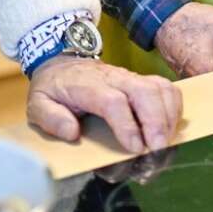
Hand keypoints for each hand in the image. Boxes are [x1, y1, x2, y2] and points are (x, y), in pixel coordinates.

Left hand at [27, 56, 182, 153]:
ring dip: (169, 117)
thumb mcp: (37, 105)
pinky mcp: (143, 81)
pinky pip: (167, 88)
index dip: (127, 125)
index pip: (113, 102)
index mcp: (88, 86)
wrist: (63, 62)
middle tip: (159, 149)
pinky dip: (175, 107)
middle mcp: (115, 79)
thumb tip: (73, 132)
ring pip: (160, 89)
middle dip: (157, 121)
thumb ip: (51, 118)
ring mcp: (132, 78)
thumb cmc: (53, 88)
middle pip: (145, 93)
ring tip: (167, 143)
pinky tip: (172, 127)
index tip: (134, 148)